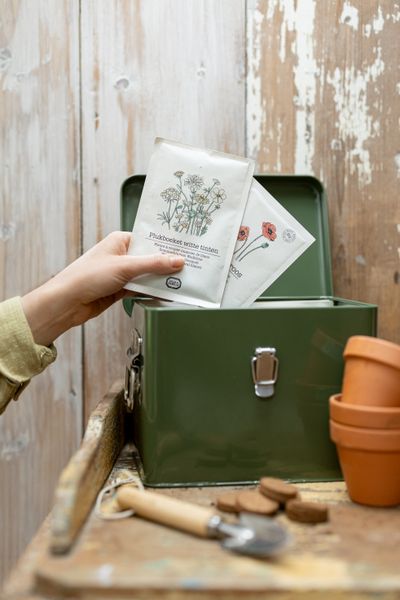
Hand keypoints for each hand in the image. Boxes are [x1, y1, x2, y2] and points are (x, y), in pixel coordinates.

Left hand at [21, 231, 184, 345]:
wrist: (67, 302)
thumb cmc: (87, 276)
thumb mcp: (125, 267)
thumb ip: (153, 264)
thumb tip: (177, 260)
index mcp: (120, 241)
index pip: (150, 240)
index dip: (167, 246)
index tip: (186, 250)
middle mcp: (121, 255)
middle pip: (151, 259)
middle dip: (167, 265)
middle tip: (189, 268)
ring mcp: (121, 273)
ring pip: (147, 275)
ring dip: (160, 281)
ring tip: (182, 283)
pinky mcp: (120, 289)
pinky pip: (141, 288)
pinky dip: (152, 292)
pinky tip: (165, 294)